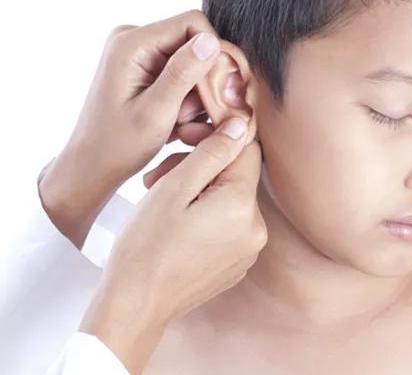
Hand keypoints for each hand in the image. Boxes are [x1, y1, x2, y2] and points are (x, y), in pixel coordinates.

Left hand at [38, 9, 245, 248]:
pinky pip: (182, 73)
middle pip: (194, 43)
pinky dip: (188, 97)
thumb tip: (211, 40)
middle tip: (202, 115)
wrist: (93, 165)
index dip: (215, 53)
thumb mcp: (156, 112)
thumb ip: (182, 74)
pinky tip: (178, 121)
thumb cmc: (119, 146)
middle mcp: (134, 39)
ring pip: (192, 61)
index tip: (221, 90)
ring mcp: (140, 52)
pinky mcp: (145, 67)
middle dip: (205, 79)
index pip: (194, 24)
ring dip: (197, 93)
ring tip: (183, 124)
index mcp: (131, 43)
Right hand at [79, 116, 266, 374]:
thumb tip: (241, 124)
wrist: (136, 305)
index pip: (246, 151)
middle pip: (235, 176)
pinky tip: (174, 223)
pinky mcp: (237, 264)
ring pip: (229, 200)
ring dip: (198, 192)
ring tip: (160, 199)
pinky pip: (227, 226)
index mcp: (242, 206)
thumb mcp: (174, 188)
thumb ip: (212, 152)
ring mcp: (248, 250)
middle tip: (159, 175)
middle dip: (199, 168)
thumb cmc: (145, 246)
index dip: (217, 139)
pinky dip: (205, 217)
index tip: (187, 140)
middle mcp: (256, 229)